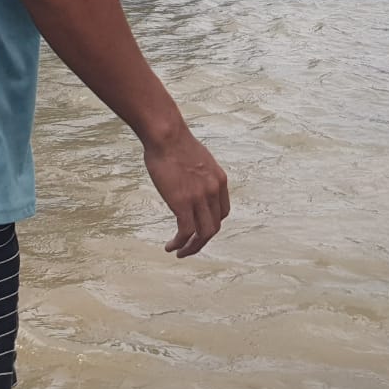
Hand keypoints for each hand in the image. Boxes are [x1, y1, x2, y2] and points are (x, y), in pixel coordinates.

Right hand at [142, 120, 229, 257]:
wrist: (166, 135)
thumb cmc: (175, 143)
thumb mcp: (197, 160)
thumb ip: (198, 176)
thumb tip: (189, 183)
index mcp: (219, 180)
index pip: (222, 212)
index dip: (211, 224)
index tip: (197, 229)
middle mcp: (214, 190)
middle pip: (215, 226)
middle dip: (202, 241)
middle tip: (188, 248)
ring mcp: (200, 197)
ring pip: (204, 234)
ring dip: (192, 248)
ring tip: (180, 253)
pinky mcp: (183, 202)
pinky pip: (186, 232)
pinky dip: (180, 243)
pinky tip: (170, 246)